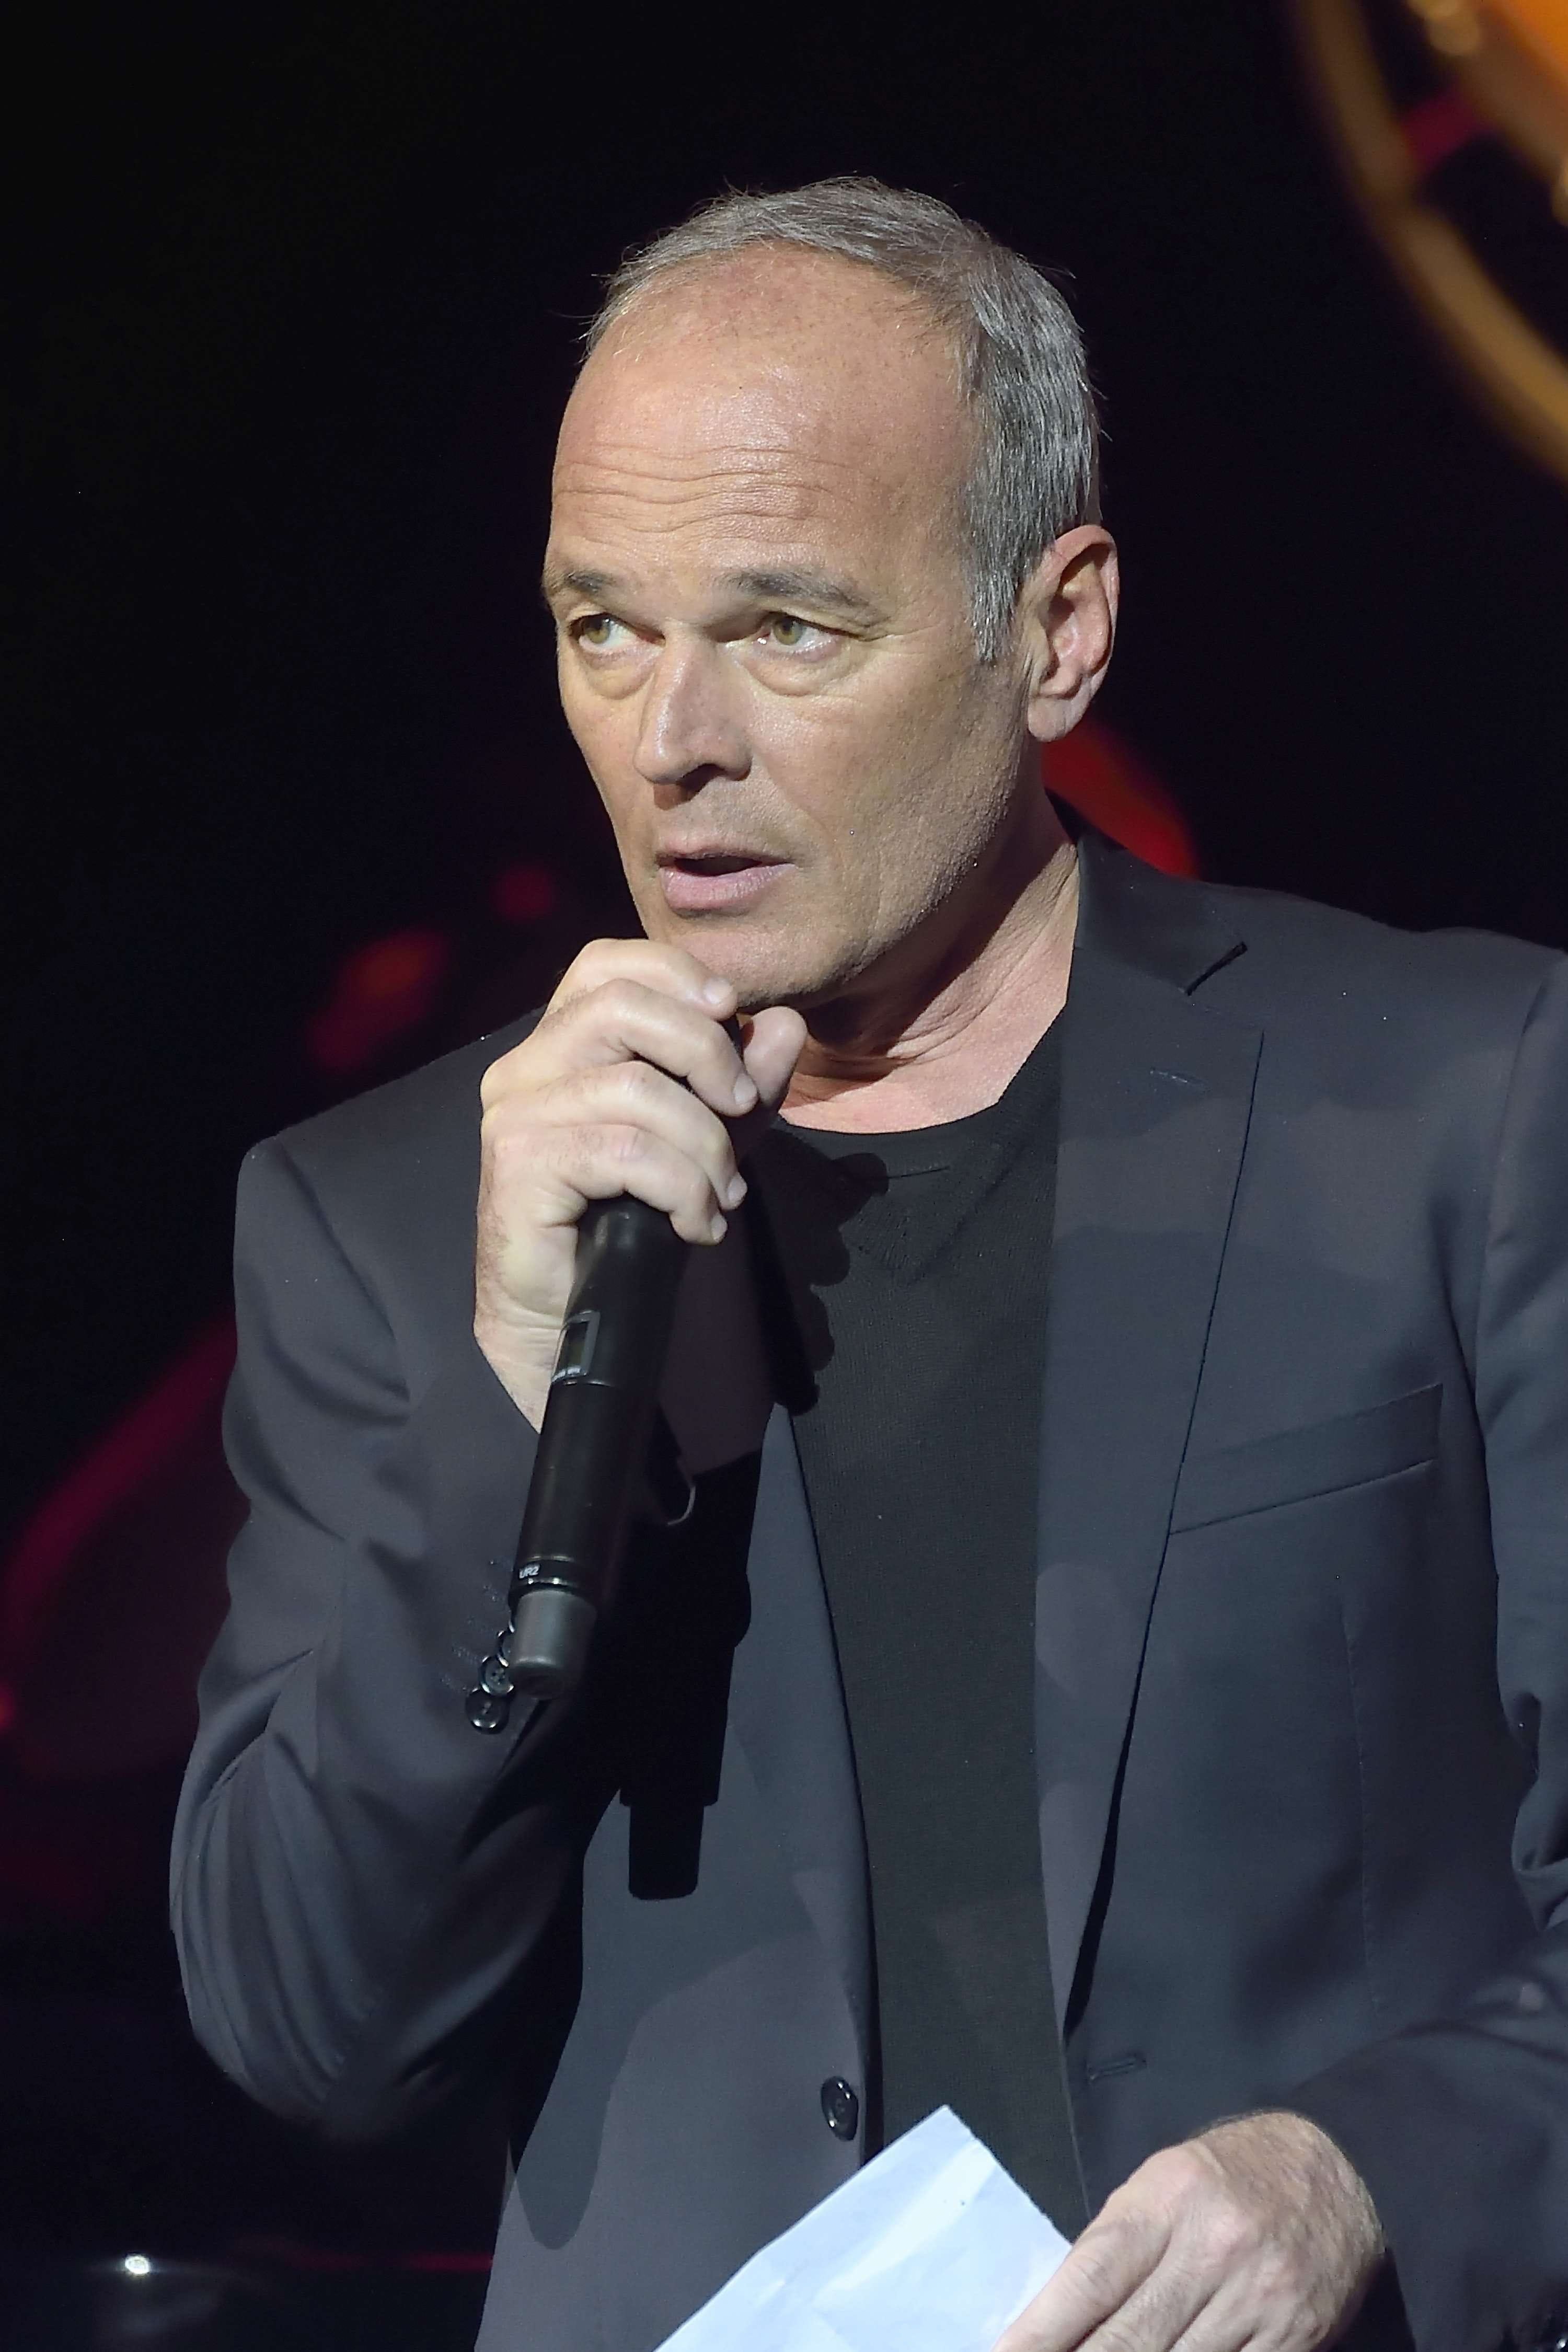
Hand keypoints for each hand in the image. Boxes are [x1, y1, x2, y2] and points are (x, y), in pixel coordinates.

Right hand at [474, 938, 804, 1426]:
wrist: (567, 1316)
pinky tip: (695, 1226)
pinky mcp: (519, 1166)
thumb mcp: (703, 1139)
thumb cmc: (627, 1220)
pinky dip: (683, 1190)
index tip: (734, 1013)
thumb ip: (742, 1082)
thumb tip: (786, 1024)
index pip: (607, 962)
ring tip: (721, 1195)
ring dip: (705, 1146)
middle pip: (623, 1007)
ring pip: (637, 1091)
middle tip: (742, 1108)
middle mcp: (524, 1065)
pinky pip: (627, 1153)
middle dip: (706, 1053)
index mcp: (560, 1043)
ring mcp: (515, 1113)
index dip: (677, 973)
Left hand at [992, 2113, 1383, 2351]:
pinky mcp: (1293, 2341)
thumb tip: (1058, 2322)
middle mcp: (1211, 2250)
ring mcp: (1256, 2301)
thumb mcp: (1162, 2183)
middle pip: (1128, 2339)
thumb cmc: (1230, 2175)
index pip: (1090, 2278)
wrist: (1340, 2168)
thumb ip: (1116, 2247)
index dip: (1041, 2332)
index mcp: (1166, 2199)